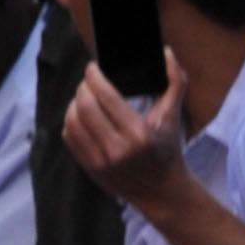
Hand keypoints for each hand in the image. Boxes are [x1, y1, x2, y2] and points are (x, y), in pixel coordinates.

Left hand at [63, 52, 189, 207]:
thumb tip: (167, 52)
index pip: (105, 96)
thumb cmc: (167, 151)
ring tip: (83, 96)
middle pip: (85, 106)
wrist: (161, 191)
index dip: (94, 76)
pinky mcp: (90, 168)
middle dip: (83, 87)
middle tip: (88, 81)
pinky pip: (69, 137)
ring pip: (73, 120)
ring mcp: (101, 161)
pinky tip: (79, 115)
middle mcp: (118, 149)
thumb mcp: (173, 117)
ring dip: (74, 102)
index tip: (93, 68)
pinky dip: (71, 121)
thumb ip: (175, 83)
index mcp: (139, 134)